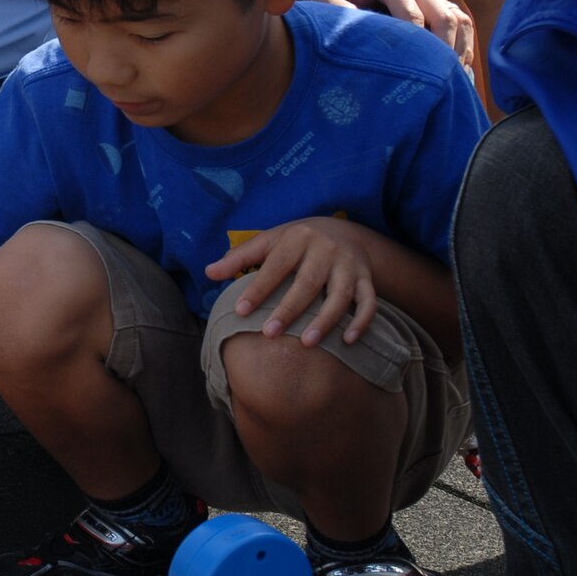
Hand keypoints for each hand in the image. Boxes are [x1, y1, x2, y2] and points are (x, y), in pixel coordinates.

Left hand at [205, 217, 376, 345]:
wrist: (343, 232)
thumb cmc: (295, 242)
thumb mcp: (268, 242)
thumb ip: (239, 257)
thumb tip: (208, 272)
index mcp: (297, 238)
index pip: (275, 265)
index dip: (258, 288)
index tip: (240, 311)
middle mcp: (325, 250)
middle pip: (307, 283)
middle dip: (289, 309)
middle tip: (270, 334)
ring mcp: (349, 265)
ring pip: (340, 295)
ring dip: (325, 320)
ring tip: (306, 343)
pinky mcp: (366, 279)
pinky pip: (368, 302)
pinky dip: (362, 321)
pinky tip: (348, 341)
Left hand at [314, 0, 474, 66]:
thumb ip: (337, 12)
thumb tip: (360, 36)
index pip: (413, 13)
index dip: (416, 42)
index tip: (413, 69)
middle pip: (443, 14)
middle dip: (444, 48)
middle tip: (440, 78)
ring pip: (458, 17)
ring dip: (459, 47)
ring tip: (453, 76)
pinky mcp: (436, 1)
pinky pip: (460, 20)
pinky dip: (463, 43)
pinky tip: (458, 67)